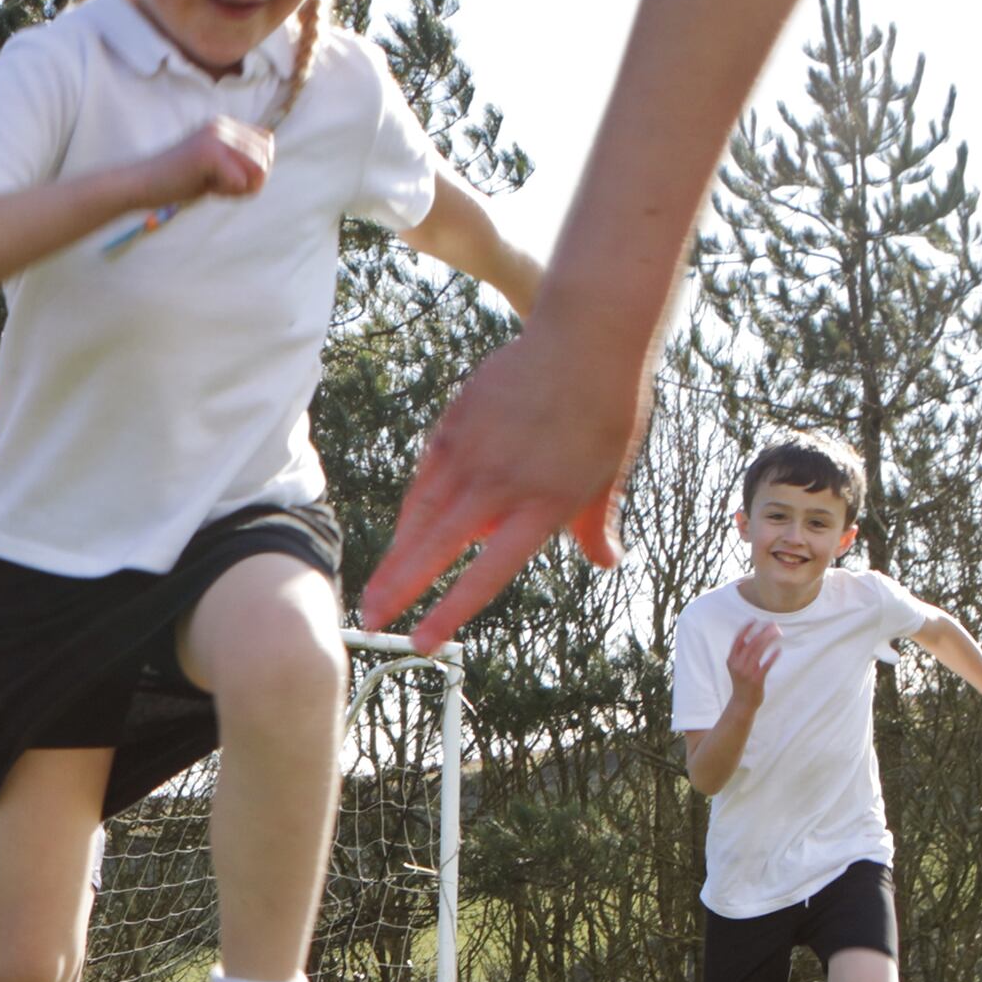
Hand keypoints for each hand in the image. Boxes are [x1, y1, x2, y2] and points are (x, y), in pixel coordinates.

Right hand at [141, 117, 273, 215]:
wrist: (142, 184)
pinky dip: (228, 192)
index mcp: (225, 125)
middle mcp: (223, 124)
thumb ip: (240, 165)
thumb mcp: (215, 169)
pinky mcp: (208, 151)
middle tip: (223, 189)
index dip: (257, 168)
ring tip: (215, 188)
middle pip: (266, 155)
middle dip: (253, 181)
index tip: (232, 181)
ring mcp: (216, 135)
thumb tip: (264, 172)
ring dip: (241, 187)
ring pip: (258, 167)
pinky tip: (208, 190)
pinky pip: (240, 180)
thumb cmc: (177, 182)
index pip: (266, 143)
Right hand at [356, 310, 654, 645]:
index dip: (449, 610)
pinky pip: (426, 478)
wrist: (587, 338)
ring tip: (373, 590)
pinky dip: (412, 510)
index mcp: (541, 506)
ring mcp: (471, 453)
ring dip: (394, 556)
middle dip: (399, 589)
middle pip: (437, 548)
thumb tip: (607, 561)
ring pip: (421, 515)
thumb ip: (597, 524)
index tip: (421, 642)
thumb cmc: (607, 409)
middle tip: (370, 620)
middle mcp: (499, 485)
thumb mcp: (611, 475)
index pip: (487, 572)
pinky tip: (401, 532)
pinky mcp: (454, 425)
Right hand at [725, 619, 783, 697]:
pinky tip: (779, 650)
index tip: (755, 620)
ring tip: (777, 633)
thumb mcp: (737, 666)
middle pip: (751, 643)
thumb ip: (743, 653)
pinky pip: (766, 665)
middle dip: (762, 632)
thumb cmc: (743, 682)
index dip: (746, 629)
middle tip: (773, 625)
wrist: (742, 703)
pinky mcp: (756, 680)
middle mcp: (737, 665)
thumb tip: (754, 636)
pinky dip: (772, 657)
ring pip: (758, 652)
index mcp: (731, 660)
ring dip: (768, 640)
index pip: (738, 640)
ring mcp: (746, 673)